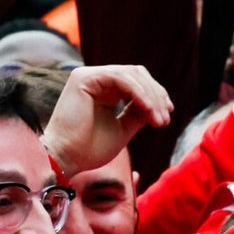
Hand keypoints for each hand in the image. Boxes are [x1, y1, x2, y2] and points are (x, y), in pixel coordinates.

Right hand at [40, 65, 172, 177]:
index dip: (155, 96)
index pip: (136, 83)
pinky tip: (148, 109)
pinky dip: (138, 93)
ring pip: (132, 75)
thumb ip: (138, 113)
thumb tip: (159, 105)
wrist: (66, 159)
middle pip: (137, 74)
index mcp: (104, 90)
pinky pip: (121, 78)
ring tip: (159, 119)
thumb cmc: (90, 149)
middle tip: (165, 118)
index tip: (167, 116)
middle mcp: (96, 79)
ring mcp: (89, 76)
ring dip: (150, 97)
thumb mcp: (123, 129)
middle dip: (156, 95)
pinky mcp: (84, 77)